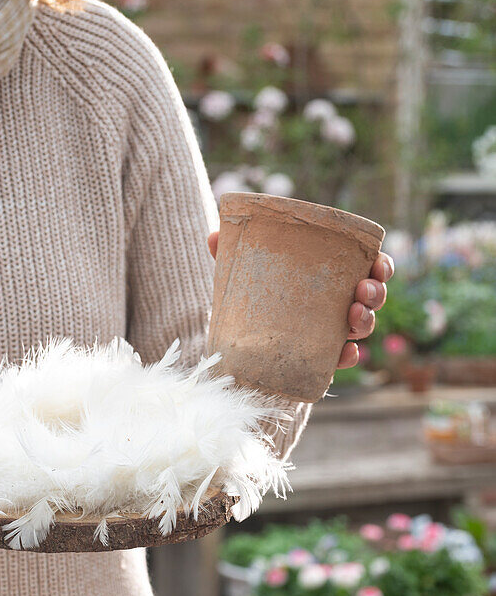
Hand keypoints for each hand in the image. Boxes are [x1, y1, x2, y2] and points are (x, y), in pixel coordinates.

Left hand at [206, 232, 394, 368]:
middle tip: (361, 291)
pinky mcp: (320, 359)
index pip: (368, 268)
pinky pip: (342, 359)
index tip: (378, 264)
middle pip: (372, 297)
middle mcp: (337, 304)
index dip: (382, 267)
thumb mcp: (242, 274)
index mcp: (330, 277)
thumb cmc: (250, 298)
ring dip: (365, 320)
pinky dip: (348, 356)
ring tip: (352, 316)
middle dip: (376, 293)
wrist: (236, 344)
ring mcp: (331, 332)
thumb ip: (231, 254)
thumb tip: (213, 236)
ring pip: (363, 326)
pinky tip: (345, 352)